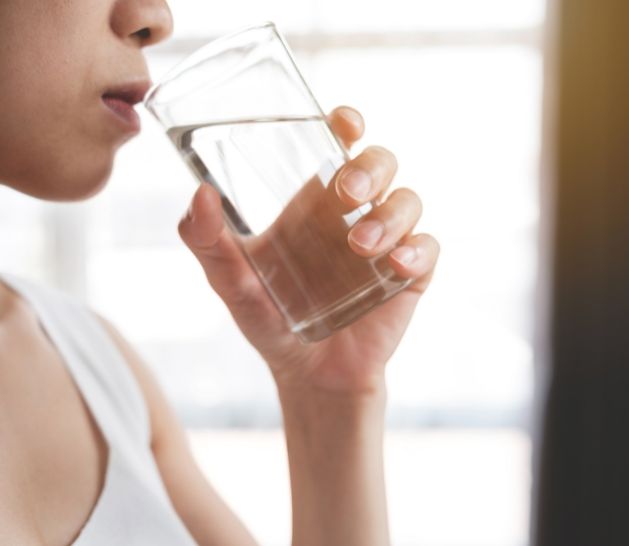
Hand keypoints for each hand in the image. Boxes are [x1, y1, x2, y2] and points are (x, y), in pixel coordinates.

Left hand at [178, 106, 439, 396]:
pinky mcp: (410, 274)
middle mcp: (355, 212)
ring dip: (390, 215)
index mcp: (315, 200)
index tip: (344, 123)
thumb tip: (200, 195)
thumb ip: (208, 242)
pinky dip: (417, 252)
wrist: (308, 376)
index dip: (348, 123)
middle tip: (347, 194)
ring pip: (409, 200)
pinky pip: (428, 248)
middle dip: (370, 168)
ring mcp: (387, 241)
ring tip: (361, 246)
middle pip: (381, 162)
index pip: (340, 144)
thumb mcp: (231, 283)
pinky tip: (397, 267)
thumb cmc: (270, 320)